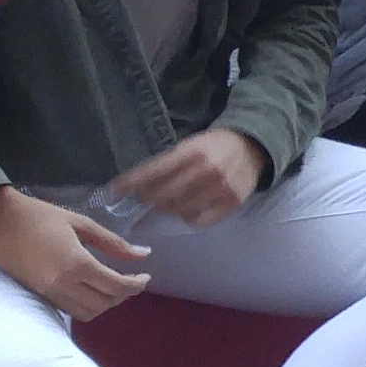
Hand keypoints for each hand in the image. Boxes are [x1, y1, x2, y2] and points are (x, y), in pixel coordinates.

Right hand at [0, 188, 151, 320]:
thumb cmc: (39, 216)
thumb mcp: (81, 223)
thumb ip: (114, 243)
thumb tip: (143, 254)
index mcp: (76, 264)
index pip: (116, 287)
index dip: (136, 285)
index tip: (145, 277)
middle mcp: (62, 284)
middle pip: (104, 304)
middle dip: (122, 295)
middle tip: (130, 279)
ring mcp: (47, 292)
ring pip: (87, 313)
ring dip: (104, 303)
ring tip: (111, 284)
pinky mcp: (37, 295)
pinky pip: (69, 309)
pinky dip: (85, 304)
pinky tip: (90, 287)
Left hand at [107, 128, 263, 226]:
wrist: (252, 147)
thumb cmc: (214, 146)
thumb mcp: (189, 146)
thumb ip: (167, 164)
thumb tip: (136, 186)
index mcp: (191, 152)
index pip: (153, 171)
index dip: (130, 183)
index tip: (113, 192)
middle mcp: (205, 170)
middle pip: (163, 195)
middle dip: (148, 199)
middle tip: (144, 199)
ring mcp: (220, 188)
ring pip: (180, 210)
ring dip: (169, 209)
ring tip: (169, 203)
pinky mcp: (232, 203)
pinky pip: (200, 221)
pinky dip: (189, 219)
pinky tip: (188, 210)